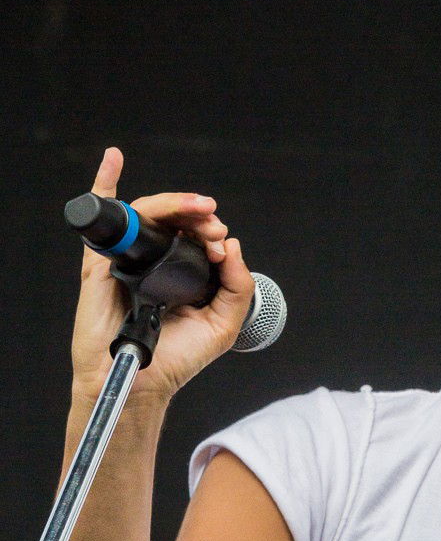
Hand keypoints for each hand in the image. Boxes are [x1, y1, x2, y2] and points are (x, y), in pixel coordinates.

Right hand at [70, 147, 255, 405]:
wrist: (141, 382)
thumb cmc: (176, 359)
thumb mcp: (223, 326)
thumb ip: (238, 288)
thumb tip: (232, 246)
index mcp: (183, 273)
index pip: (197, 236)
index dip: (212, 232)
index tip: (223, 246)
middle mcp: (156, 262)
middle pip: (174, 219)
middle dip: (197, 214)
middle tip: (213, 223)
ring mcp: (129, 260)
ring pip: (148, 214)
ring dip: (174, 204)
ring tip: (197, 208)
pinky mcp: (102, 264)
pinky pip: (105, 219)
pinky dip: (106, 182)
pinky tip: (114, 158)